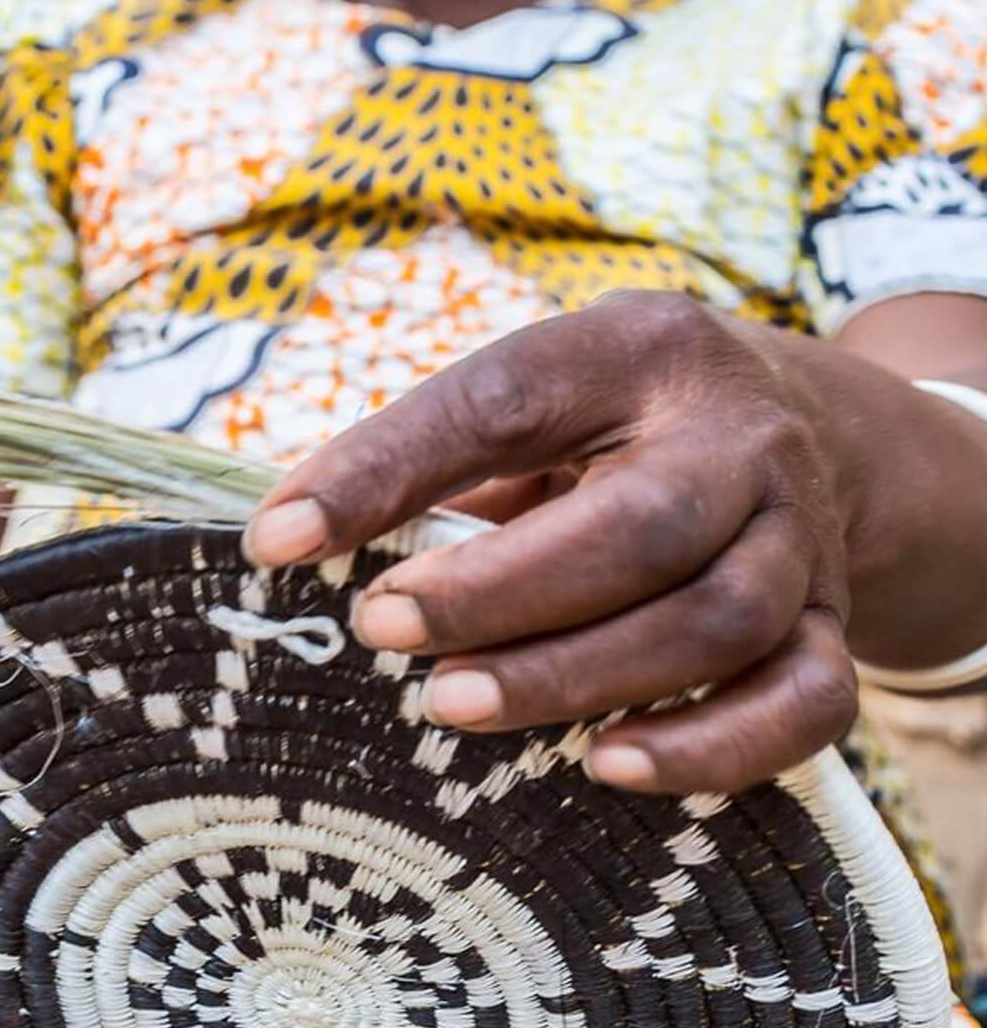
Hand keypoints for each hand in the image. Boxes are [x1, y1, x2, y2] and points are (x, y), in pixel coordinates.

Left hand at [244, 292, 866, 795]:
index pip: (504, 400)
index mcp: (636, 349)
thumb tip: (291, 535)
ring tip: (449, 703)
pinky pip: (805, 703)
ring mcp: (800, 532)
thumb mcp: (538, 392)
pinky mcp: (833, 619)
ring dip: (574, 675)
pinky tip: (605, 765)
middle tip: (380, 629)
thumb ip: (436, 454)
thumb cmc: (618, 415)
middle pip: (640, 526)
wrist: (797, 420)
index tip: (279, 538)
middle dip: (497, 593)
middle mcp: (738, 435)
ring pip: (717, 621)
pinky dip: (711, 748)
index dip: (388, 468)